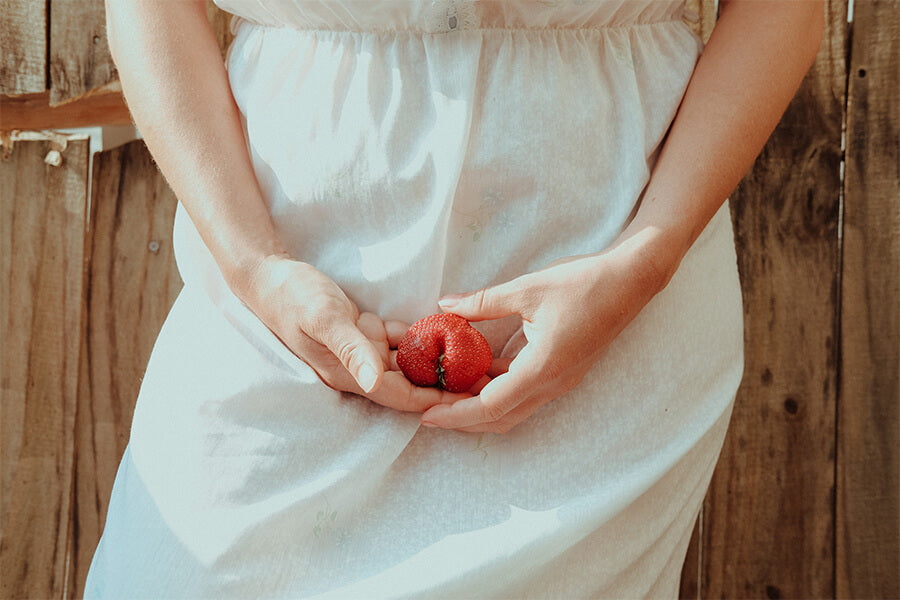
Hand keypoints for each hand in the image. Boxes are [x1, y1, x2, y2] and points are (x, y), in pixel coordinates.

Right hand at [240, 255, 468, 411]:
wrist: (268, 276)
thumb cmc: (292, 297)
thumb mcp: (323, 318)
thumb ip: (350, 349)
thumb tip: (374, 382)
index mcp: (349, 372)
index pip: (400, 395)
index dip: (435, 399)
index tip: (470, 399)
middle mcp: (359, 367)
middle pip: (409, 383)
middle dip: (444, 383)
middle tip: (484, 377)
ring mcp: (361, 350)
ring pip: (409, 361)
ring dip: (439, 359)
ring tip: (476, 356)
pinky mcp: (363, 331)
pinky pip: (400, 338)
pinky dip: (422, 334)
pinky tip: (448, 328)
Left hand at [420, 240, 668, 432]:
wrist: (631, 280)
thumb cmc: (583, 283)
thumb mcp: (526, 289)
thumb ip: (482, 302)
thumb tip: (444, 305)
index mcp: (543, 368)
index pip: (491, 406)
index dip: (456, 415)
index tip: (426, 416)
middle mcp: (552, 384)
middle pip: (500, 418)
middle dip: (462, 418)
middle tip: (427, 408)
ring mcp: (559, 381)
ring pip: (512, 408)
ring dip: (478, 405)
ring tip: (444, 392)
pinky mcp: (561, 372)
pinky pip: (523, 392)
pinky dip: (496, 389)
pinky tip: (473, 372)